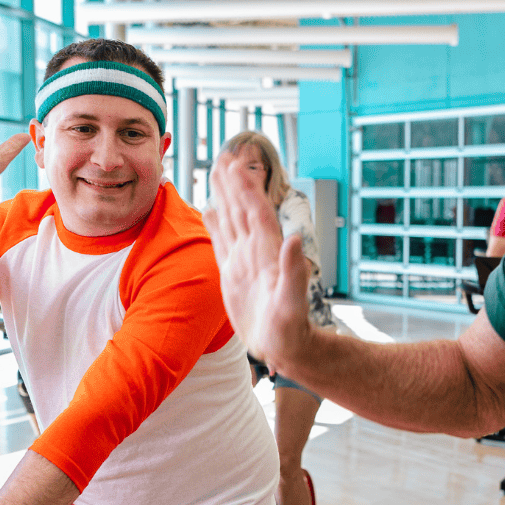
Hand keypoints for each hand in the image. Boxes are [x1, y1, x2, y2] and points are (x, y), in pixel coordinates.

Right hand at [203, 154, 312, 369]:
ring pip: (231, 221)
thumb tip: (295, 240)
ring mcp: (244, 261)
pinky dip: (214, 225)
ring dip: (224, 197)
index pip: (255, 213)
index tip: (237, 166)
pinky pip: (222, 243)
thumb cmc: (290, 330)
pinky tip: (209, 210)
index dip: (246, 189)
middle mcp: (255, 251)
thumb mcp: (292, 303)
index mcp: (268, 253)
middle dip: (234, 184)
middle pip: (242, 210)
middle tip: (224, 156)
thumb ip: (294, 272)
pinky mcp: (233, 274)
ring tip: (217, 172)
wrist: (284, 348)